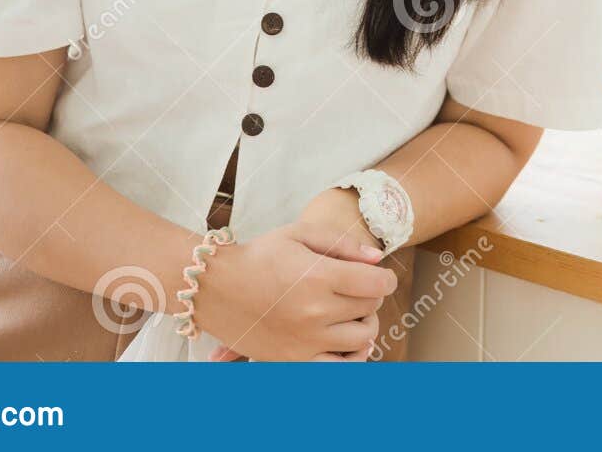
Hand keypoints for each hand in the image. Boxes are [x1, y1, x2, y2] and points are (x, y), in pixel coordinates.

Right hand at [191, 219, 394, 361]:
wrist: (215, 285)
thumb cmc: (259, 254)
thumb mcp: (300, 234)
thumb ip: (343, 244)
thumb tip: (378, 260)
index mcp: (319, 277)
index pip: (376, 284)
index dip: (386, 278)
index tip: (381, 276)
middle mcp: (315, 312)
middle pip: (369, 309)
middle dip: (372, 296)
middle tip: (360, 288)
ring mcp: (304, 340)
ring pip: (361, 340)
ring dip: (363, 324)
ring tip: (350, 313)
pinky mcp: (292, 360)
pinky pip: (337, 367)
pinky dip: (348, 356)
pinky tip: (342, 341)